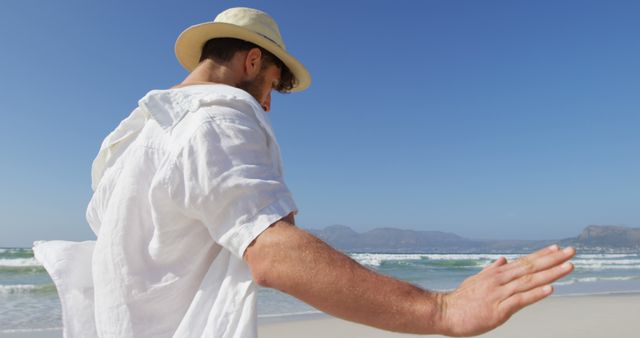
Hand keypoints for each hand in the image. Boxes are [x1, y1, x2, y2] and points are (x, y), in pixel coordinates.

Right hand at [438, 245, 574, 336]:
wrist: (444, 312)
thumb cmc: (461, 299)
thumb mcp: (476, 280)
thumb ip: (491, 270)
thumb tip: (502, 259)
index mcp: (497, 274)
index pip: (524, 262)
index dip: (543, 255)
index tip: (559, 248)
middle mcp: (500, 280)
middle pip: (531, 268)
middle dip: (553, 260)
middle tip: (572, 251)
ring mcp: (499, 294)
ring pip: (529, 281)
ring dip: (551, 274)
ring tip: (569, 267)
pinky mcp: (498, 310)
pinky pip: (520, 300)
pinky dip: (535, 294)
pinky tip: (550, 289)